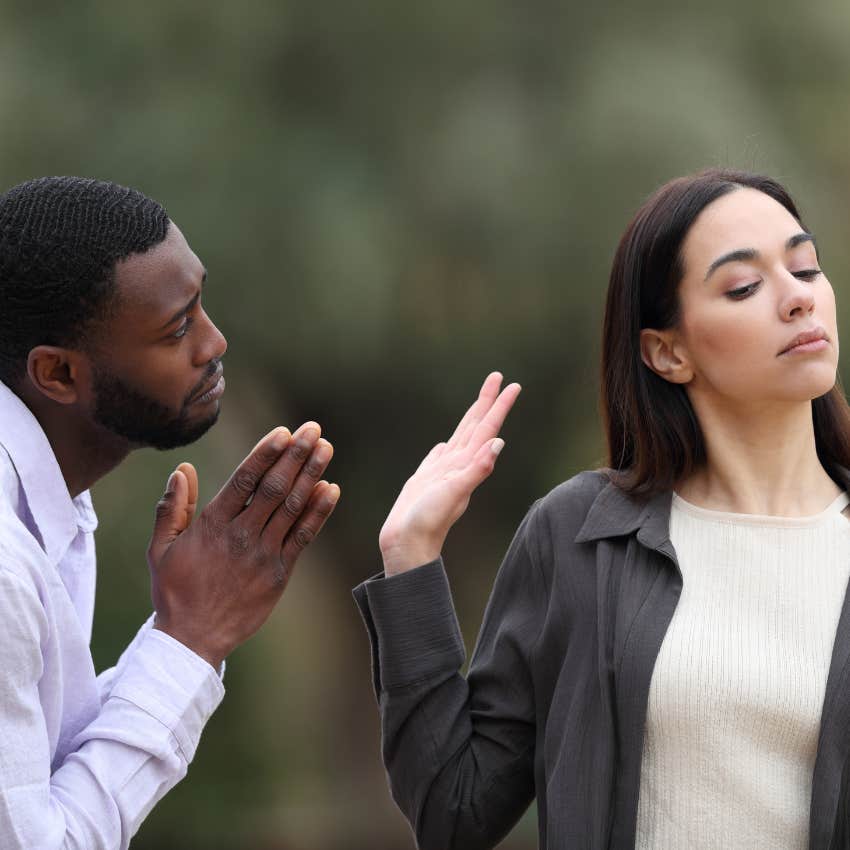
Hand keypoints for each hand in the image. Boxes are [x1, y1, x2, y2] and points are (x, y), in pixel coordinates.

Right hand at [147, 422, 340, 668]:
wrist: (192, 639)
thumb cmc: (175, 590)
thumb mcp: (161, 548)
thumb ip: (173, 508)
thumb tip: (182, 469)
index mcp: (212, 524)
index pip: (244, 480)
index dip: (265, 454)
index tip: (283, 432)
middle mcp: (240, 535)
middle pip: (274, 487)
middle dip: (295, 455)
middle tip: (313, 429)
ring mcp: (263, 554)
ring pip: (292, 507)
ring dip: (311, 475)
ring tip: (326, 449)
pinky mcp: (279, 573)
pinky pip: (303, 537)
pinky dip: (319, 513)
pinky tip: (331, 490)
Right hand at [379, 372, 520, 575]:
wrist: (407, 546)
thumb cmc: (428, 522)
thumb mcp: (454, 493)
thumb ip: (476, 470)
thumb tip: (497, 444)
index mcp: (467, 465)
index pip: (488, 429)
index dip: (499, 406)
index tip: (512, 384)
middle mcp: (458, 466)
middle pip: (477, 426)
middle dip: (487, 402)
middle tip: (498, 377)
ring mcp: (442, 473)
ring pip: (460, 437)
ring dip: (470, 419)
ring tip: (478, 403)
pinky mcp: (426, 481)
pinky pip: (438, 457)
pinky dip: (445, 446)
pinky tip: (445, 443)